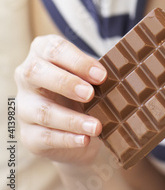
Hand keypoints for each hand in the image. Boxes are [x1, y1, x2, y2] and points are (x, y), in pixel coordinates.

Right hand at [15, 34, 107, 164]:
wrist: (77, 126)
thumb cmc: (84, 87)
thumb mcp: (90, 74)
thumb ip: (97, 70)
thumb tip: (115, 72)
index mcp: (41, 51)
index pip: (54, 50)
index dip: (77, 61)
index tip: (101, 75)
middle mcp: (26, 76)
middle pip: (36, 73)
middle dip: (65, 83)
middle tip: (90, 94)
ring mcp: (24, 106)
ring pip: (43, 111)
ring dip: (72, 120)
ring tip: (96, 126)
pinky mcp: (29, 135)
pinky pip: (46, 137)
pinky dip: (67, 139)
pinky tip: (85, 139)